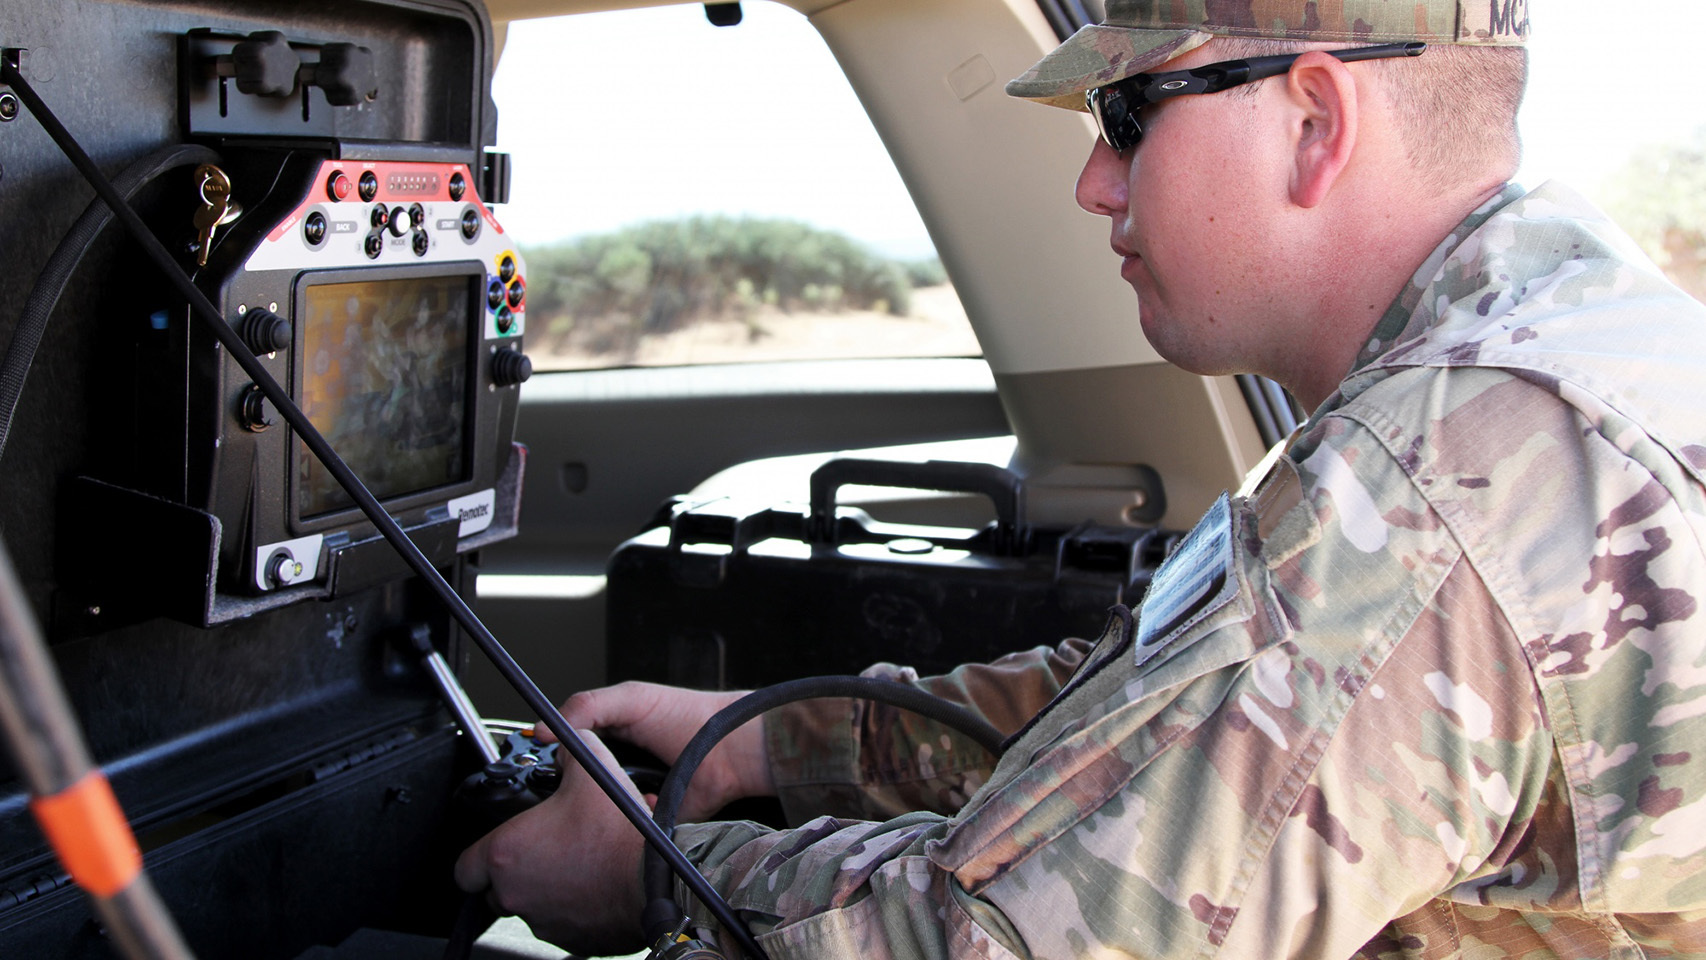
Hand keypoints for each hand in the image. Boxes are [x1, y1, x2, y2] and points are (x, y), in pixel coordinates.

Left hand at [455, 728, 648, 955]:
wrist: (654, 879)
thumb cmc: (619, 834)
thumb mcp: (592, 768)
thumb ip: (568, 747)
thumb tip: (564, 739)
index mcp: (506, 854)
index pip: (464, 868)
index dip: (479, 854)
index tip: (497, 845)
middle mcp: (516, 892)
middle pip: (495, 890)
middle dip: (513, 871)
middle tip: (542, 850)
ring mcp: (541, 920)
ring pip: (528, 906)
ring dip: (543, 888)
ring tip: (574, 863)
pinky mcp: (568, 938)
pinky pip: (558, 923)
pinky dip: (569, 906)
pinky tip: (591, 884)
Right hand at [544, 681, 775, 821]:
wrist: (730, 749)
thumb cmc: (689, 716)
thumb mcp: (631, 699)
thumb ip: (585, 706)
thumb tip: (543, 730)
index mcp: (608, 740)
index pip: (566, 752)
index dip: (553, 758)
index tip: (544, 761)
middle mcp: (616, 770)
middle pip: (576, 785)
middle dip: (571, 786)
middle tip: (571, 781)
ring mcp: (631, 796)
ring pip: (597, 809)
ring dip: (602, 802)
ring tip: (614, 788)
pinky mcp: (648, 821)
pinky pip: (624, 829)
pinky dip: (629, 817)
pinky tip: (643, 801)